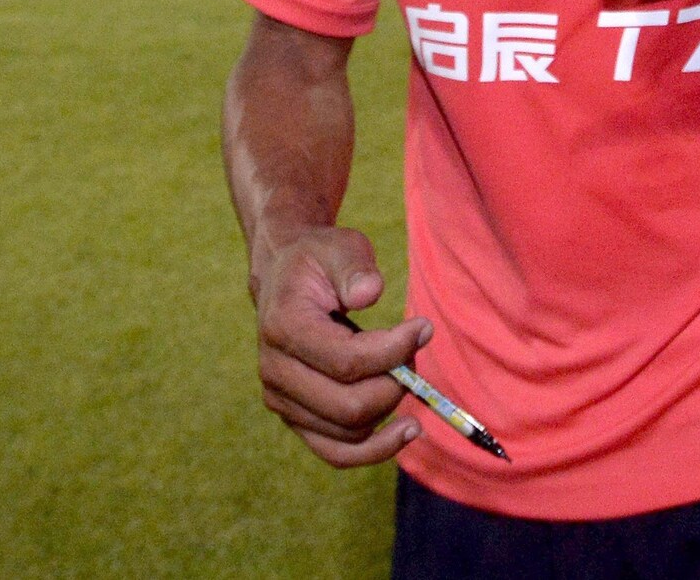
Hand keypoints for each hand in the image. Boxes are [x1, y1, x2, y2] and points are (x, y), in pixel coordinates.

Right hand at [251, 225, 430, 467]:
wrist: (285, 279)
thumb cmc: (319, 262)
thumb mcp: (340, 247)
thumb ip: (355, 268)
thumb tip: (369, 292)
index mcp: (283, 328)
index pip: (347, 361)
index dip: (393, 351)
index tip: (423, 327)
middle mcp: (275, 372)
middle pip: (348, 406)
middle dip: (395, 384)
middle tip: (414, 353)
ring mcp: (282, 401)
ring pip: (347, 433)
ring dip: (390, 409)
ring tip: (410, 376)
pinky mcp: (296, 418)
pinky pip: (337, 453)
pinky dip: (375, 451)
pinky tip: (407, 431)